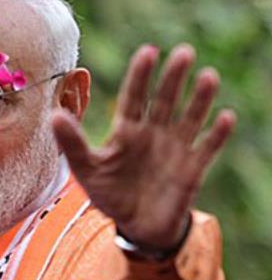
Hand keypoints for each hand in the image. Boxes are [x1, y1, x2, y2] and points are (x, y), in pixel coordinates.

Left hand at [52, 44, 235, 249]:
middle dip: (173, 78)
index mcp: (127, 130)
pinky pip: (207, 147)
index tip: (148, 52)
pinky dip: (216, 134)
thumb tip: (54, 115)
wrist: (137, 227)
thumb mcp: (87, 170)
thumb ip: (72, 144)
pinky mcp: (193, 168)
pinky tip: (225, 117)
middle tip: (183, 52)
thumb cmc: (110, 195)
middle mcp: (153, 133)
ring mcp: (175, 148)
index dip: (140, 76)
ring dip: (199, 98)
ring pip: (189, 117)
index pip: (134, 97)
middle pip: (164, 100)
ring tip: (208, 76)